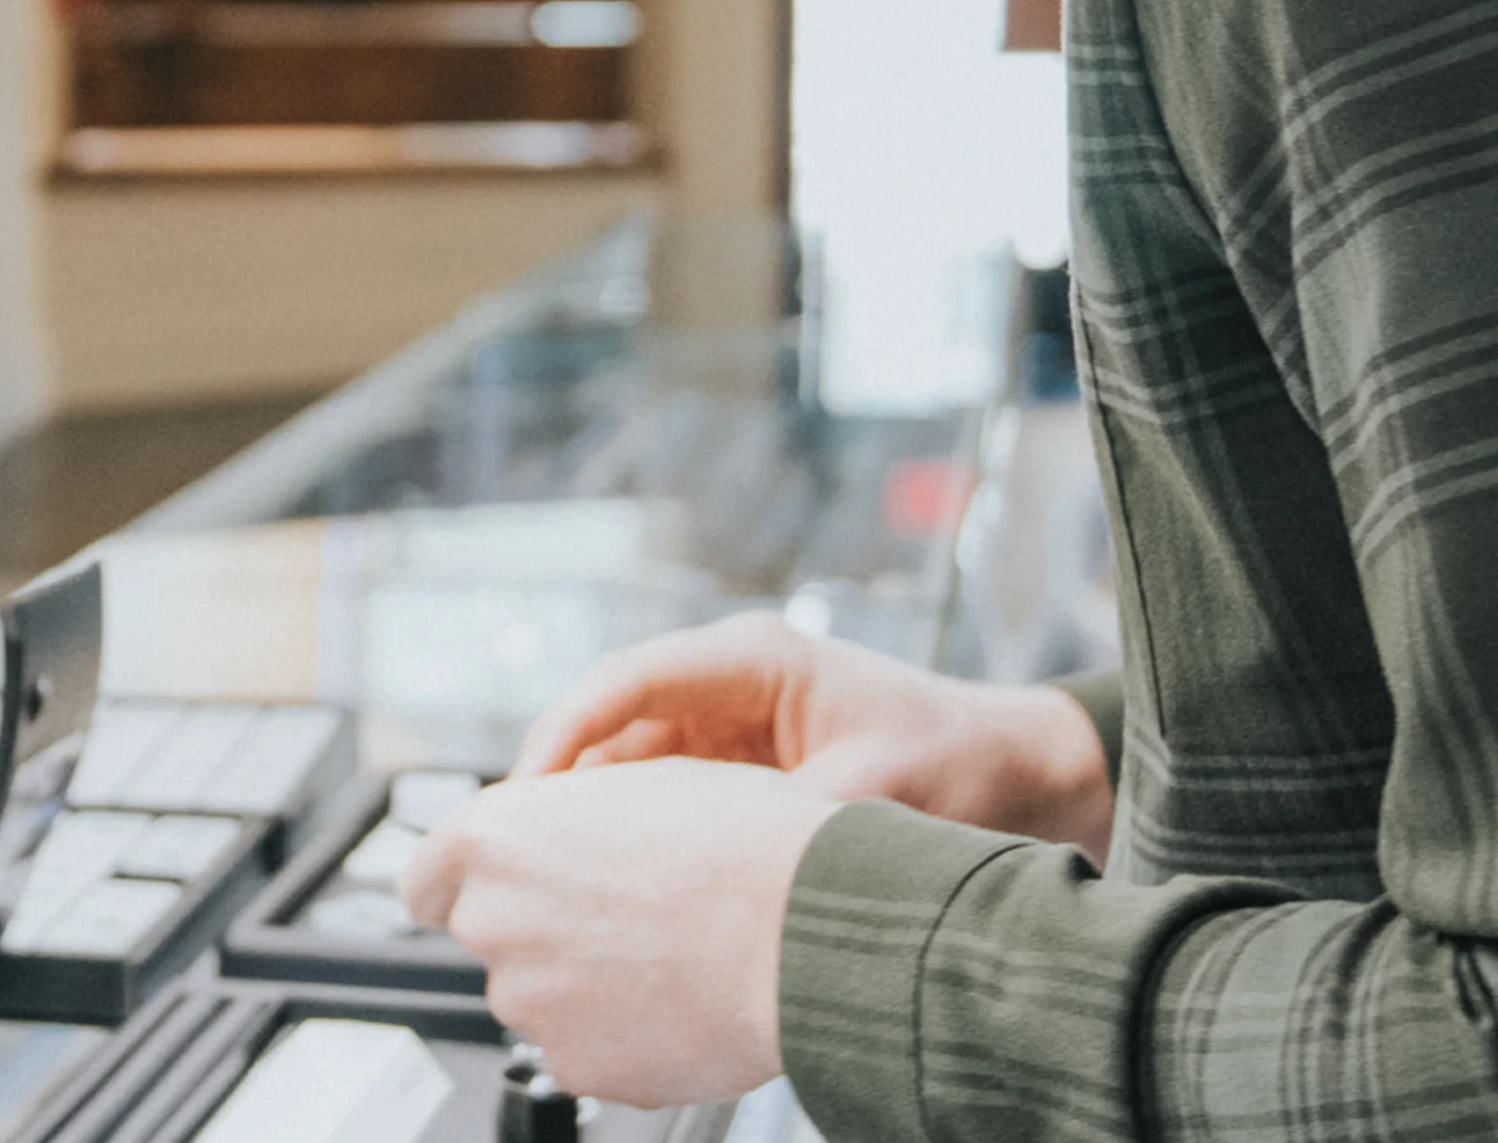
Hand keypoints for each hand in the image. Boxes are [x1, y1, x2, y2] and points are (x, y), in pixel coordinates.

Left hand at [401, 760, 839, 1106]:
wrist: (806, 931)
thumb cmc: (744, 845)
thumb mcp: (644, 782)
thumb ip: (565, 815)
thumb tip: (552, 828)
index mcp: (496, 837)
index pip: (424, 878)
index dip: (460, 885)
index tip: (489, 891)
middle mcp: (494, 919)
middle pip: (487, 935)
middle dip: (538, 931)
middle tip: (615, 917)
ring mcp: (529, 1000)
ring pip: (537, 995)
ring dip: (580, 983)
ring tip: (661, 955)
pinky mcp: (573, 1065)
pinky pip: (583, 1048)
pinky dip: (618, 1034)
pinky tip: (674, 1001)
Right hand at [515, 612, 1111, 861]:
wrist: (1022, 776)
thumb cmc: (963, 766)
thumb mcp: (872, 797)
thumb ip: (783, 821)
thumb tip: (702, 869)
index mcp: (753, 658)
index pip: (626, 681)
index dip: (564, 734)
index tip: (529, 797)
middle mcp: (727, 679)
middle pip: (609, 722)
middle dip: (560, 783)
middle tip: (519, 850)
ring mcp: (726, 721)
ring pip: (625, 762)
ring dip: (593, 814)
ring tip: (558, 875)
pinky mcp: (733, 766)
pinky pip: (658, 795)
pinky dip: (631, 834)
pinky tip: (614, 882)